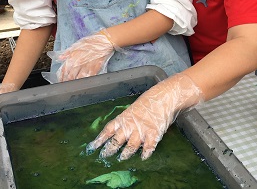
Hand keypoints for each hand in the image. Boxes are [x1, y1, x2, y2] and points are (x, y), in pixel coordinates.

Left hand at [54, 31, 120, 81]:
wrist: (105, 40)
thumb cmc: (91, 41)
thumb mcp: (77, 44)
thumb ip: (68, 52)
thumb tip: (60, 58)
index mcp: (73, 56)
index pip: (64, 69)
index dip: (61, 76)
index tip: (60, 79)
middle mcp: (79, 62)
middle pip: (70, 75)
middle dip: (67, 81)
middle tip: (65, 84)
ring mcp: (87, 66)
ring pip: (79, 78)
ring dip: (75, 82)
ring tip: (73, 85)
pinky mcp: (95, 68)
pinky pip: (88, 77)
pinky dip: (85, 81)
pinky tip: (83, 83)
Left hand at [87, 73, 202, 160]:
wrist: (165, 97)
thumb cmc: (149, 101)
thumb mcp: (134, 108)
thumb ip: (127, 120)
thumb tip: (120, 129)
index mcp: (123, 118)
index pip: (108, 130)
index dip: (99, 140)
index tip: (91, 147)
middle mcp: (130, 126)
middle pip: (116, 141)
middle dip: (109, 150)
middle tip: (104, 157)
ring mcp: (141, 132)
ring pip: (129, 147)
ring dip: (125, 154)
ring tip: (122, 158)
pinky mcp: (153, 135)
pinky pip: (147, 148)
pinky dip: (145, 154)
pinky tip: (143, 157)